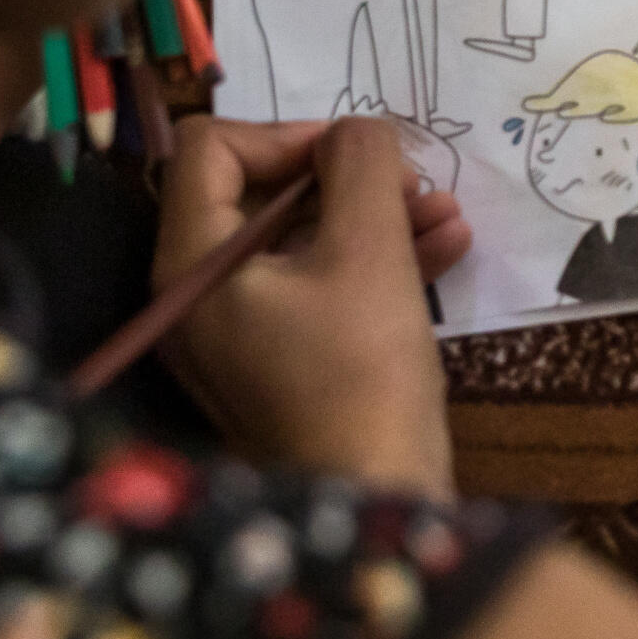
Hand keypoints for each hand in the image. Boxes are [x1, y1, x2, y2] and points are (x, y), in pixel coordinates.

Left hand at [155, 117, 470, 495]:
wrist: (374, 505)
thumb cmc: (361, 374)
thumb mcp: (369, 250)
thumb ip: (358, 166)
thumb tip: (351, 132)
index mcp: (191, 264)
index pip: (210, 149)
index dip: (286, 132)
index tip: (356, 150)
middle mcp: (194, 297)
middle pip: (257, 195)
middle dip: (344, 179)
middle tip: (412, 181)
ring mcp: (233, 337)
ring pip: (297, 243)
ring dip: (373, 218)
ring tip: (446, 214)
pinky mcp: (276, 368)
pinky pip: (314, 290)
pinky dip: (371, 265)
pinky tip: (445, 249)